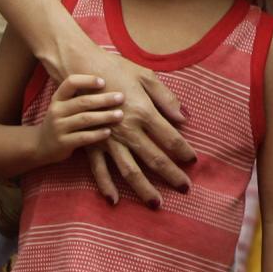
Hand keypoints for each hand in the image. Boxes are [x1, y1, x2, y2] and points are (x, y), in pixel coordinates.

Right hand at [33, 74, 123, 170]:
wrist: (41, 145)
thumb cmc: (62, 121)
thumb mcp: (64, 106)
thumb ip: (80, 95)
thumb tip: (111, 76)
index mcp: (58, 98)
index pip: (70, 83)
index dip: (87, 80)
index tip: (103, 82)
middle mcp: (56, 111)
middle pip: (83, 102)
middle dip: (104, 99)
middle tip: (121, 97)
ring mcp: (58, 127)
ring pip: (85, 119)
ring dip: (104, 116)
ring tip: (120, 115)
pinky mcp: (62, 143)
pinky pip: (83, 137)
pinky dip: (97, 134)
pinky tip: (108, 132)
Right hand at [67, 44, 192, 207]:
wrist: (79, 68)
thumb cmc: (115, 69)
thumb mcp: (144, 76)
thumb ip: (165, 98)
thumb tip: (183, 119)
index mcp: (144, 112)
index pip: (170, 138)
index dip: (183, 151)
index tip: (193, 162)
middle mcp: (128, 130)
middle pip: (154, 158)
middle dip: (171, 175)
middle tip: (185, 189)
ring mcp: (108, 139)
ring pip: (129, 170)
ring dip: (143, 188)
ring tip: (156, 203)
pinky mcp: (91, 143)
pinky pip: (99, 169)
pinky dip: (106, 185)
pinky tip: (114, 200)